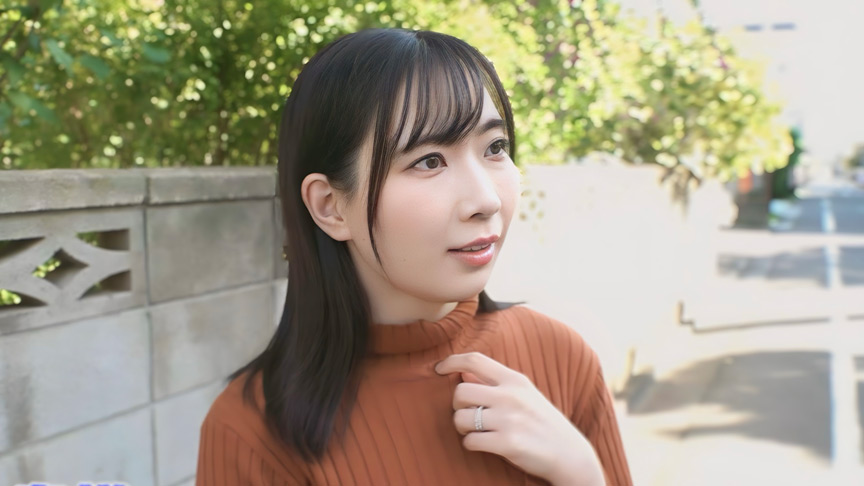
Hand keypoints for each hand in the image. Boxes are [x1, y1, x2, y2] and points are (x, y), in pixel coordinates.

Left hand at [435, 352, 604, 485]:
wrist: (569, 453)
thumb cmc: (542, 421)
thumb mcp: (524, 394)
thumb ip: (495, 382)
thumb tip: (463, 371)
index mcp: (514, 380)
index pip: (474, 359)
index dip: (451, 361)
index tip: (438, 369)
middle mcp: (510, 396)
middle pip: (460, 391)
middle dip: (457, 405)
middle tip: (468, 414)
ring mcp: (508, 419)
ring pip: (460, 418)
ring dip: (462, 427)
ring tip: (476, 431)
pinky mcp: (506, 443)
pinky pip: (469, 441)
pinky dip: (471, 444)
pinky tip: (483, 444)